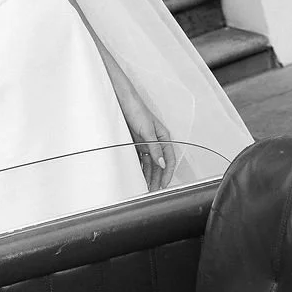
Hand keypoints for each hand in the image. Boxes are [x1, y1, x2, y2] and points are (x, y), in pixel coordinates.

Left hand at [109, 67, 176, 190]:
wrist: (121, 100)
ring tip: (146, 187)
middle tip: (153, 190)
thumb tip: (162, 163)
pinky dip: (141, 168)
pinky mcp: (136, 143)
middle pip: (159, 163)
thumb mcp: (147, 130)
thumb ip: (155, 148)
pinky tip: (139, 176)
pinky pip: (141, 159)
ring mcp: (145, 142)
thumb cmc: (136, 109)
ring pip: (150, 163)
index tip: (164, 184)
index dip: (168, 172)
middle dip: (158, 178)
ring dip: (149, 175)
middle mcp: (155, 141)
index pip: (170, 158)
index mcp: (163, 136)